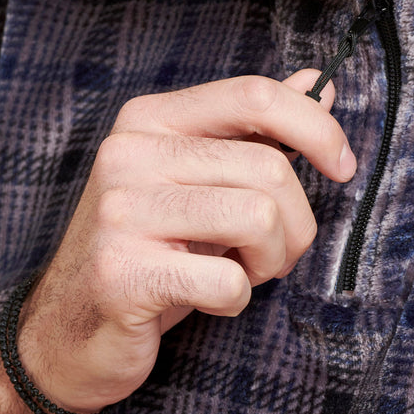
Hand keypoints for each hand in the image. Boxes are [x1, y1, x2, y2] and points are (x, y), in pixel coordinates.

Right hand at [12, 70, 353, 413]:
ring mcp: (121, 212)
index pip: (254, 95)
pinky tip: (209, 299)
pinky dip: (237, 299)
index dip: (316, 128)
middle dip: (296, 223)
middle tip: (271, 254)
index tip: (343, 166)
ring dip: (271, 260)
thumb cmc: (152, 251)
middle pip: (269, 168)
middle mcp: (129, 153)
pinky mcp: (123, 272)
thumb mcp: (202, 182)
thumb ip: (254, 131)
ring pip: (259, 218)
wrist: (70, 330)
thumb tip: (316, 83)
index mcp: (151, 119)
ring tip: (242, 272)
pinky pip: (228, 280)